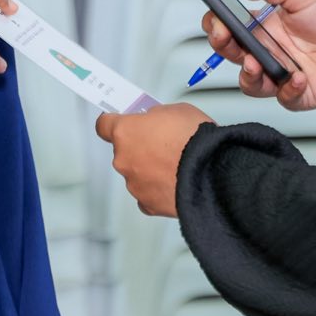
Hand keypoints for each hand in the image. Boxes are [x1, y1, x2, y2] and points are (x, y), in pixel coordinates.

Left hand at [96, 103, 210, 217]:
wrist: (211, 172)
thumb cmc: (195, 141)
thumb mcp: (177, 111)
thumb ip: (157, 115)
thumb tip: (155, 120)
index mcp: (125, 132)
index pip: (104, 125)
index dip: (114, 122)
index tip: (120, 121)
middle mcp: (124, 159)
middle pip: (123, 151)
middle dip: (139, 147)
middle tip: (161, 143)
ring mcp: (134, 183)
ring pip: (135, 174)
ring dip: (149, 169)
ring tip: (175, 164)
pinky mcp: (148, 204)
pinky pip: (146, 194)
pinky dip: (156, 190)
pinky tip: (172, 182)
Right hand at [203, 0, 315, 110]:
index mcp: (267, 25)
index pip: (231, 28)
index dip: (218, 27)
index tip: (217, 22)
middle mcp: (272, 49)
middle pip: (234, 55)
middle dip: (224, 48)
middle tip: (227, 39)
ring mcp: (285, 72)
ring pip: (251, 83)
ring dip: (248, 75)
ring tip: (257, 63)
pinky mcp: (302, 93)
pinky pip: (284, 99)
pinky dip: (287, 89)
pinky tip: (298, 76)